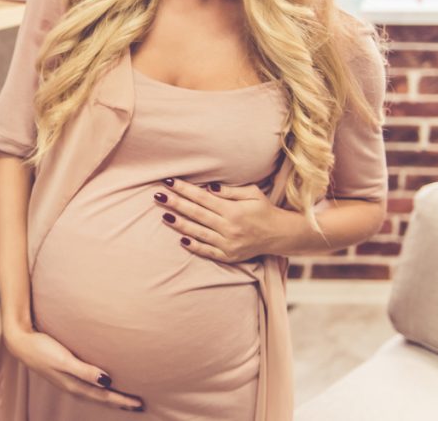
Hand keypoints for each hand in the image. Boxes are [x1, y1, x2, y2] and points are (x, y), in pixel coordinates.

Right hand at [5, 327, 144, 411]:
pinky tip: (100, 385)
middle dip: (119, 403)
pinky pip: (86, 387)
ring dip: (110, 398)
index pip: (104, 395)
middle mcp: (72, 386)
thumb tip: (107, 381)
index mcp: (74, 385)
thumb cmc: (42, 348)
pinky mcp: (63, 374)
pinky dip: (98, 390)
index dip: (122, 400)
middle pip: (101, 398)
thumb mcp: (64, 359)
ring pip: (94, 395)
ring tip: (123, 400)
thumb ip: (84, 371)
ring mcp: (67, 381)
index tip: (140, 403)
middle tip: (139, 405)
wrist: (19, 342)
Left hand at [154, 177, 282, 262]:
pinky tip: (181, 239)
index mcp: (233, 210)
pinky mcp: (228, 256)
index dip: (184, 189)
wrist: (280, 236)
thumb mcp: (252, 194)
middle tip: (158, 196)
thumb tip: (209, 188)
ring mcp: (228, 244)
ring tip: (163, 215)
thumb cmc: (263, 210)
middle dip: (176, 204)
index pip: (202, 198)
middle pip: (196, 214)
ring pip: (198, 232)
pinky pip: (207, 251)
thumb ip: (230, 191)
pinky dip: (194, 246)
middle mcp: (229, 227)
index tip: (169, 182)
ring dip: (179, 224)